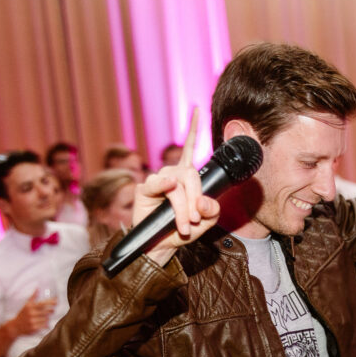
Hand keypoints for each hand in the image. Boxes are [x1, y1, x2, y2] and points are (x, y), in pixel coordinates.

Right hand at [10, 290, 55, 336]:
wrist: (15, 327)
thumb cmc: (22, 314)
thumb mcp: (26, 305)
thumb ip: (33, 297)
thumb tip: (38, 288)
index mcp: (30, 307)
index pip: (43, 303)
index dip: (51, 302)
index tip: (56, 301)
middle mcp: (31, 313)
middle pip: (46, 311)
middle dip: (51, 310)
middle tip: (52, 310)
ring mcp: (33, 321)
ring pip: (47, 319)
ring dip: (48, 318)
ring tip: (45, 317)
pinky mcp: (34, 328)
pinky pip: (45, 325)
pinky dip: (46, 324)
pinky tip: (45, 323)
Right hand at [133, 108, 221, 264]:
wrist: (161, 248)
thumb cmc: (182, 232)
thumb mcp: (205, 223)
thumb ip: (212, 211)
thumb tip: (203, 202)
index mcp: (186, 177)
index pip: (189, 148)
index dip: (193, 128)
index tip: (197, 108)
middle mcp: (171, 174)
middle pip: (191, 175)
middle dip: (196, 199)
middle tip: (196, 222)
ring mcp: (157, 181)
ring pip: (178, 184)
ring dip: (184, 207)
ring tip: (185, 226)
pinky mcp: (144, 190)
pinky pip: (157, 184)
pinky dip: (166, 186)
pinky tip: (169, 187)